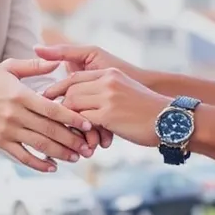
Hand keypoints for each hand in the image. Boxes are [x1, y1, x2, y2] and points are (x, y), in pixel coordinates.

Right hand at [0, 58, 95, 171]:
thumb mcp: (9, 67)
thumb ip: (35, 65)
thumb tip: (58, 61)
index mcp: (20, 94)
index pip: (51, 108)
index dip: (71, 117)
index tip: (88, 123)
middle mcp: (14, 114)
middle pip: (49, 130)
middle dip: (72, 139)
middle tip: (89, 145)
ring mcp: (7, 130)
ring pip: (39, 145)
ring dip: (60, 153)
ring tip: (76, 156)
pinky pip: (22, 156)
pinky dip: (38, 164)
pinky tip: (53, 167)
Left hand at [41, 67, 169, 147]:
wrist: (169, 119)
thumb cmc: (147, 110)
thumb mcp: (125, 91)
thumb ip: (105, 91)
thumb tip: (86, 102)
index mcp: (109, 73)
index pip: (75, 77)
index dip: (58, 88)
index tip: (44, 98)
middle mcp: (107, 81)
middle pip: (70, 90)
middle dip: (57, 106)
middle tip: (48, 119)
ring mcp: (107, 96)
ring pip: (73, 105)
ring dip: (67, 120)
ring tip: (62, 133)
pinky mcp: (109, 114)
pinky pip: (82, 121)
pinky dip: (78, 131)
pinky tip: (78, 141)